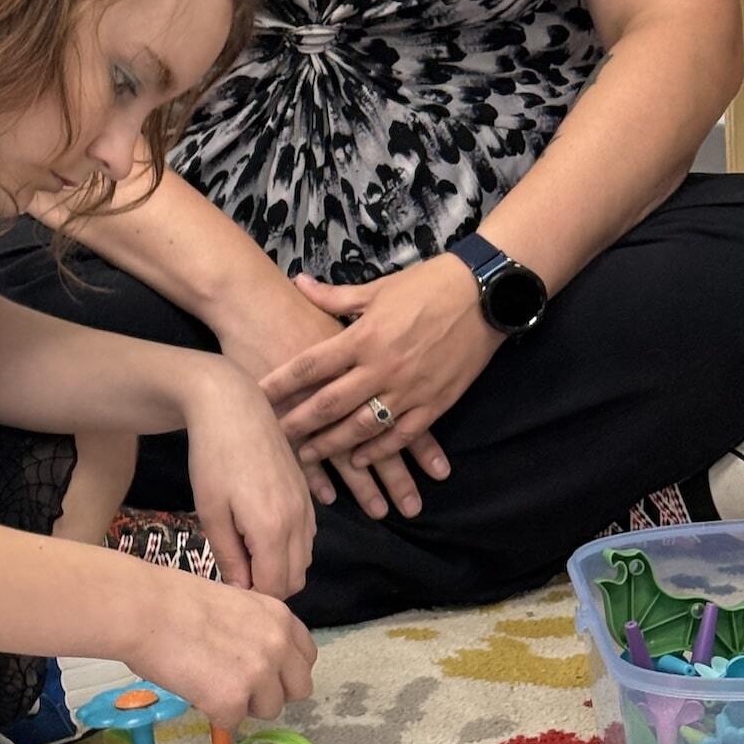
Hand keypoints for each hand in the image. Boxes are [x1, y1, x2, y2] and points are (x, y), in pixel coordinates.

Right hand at [126, 563, 317, 732]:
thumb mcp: (233, 605)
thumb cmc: (174, 601)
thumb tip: (254, 659)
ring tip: (209, 683)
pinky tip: (193, 689)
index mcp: (279, 617)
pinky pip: (232, 722)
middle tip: (239, 687)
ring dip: (243, 704)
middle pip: (298, 689)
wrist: (145, 610)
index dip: (285, 670)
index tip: (266, 674)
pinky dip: (213, 713)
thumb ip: (255, 631)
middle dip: (272, 692)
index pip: (306, 657)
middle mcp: (278, 645)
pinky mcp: (232, 701)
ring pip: (269, 710)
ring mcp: (259, 675)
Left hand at [181, 362, 315, 599]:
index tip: (226, 584)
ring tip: (244, 552)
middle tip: (234, 571)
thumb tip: (241, 590)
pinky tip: (259, 532)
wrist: (234, 406)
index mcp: (274, 529)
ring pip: (303, 560)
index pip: (274, 588)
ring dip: (279, 568)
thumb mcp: (211, 512)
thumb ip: (229, 556)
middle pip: (294, 580)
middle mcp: (299, 522)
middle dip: (267, 586)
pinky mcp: (307, 494)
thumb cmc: (213, 458)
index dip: (250, 595)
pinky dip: (288, 548)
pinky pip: (307, 538)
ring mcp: (307, 507)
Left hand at [261, 257, 501, 501]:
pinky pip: (401, 436)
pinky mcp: (435, 404)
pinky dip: (378, 451)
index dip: (281, 383)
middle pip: (329, 404)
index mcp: (363, 337)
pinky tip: (358, 461)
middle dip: (298, 423)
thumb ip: (335, 296)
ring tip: (308, 456)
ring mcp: (409, 389)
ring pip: (362, 427)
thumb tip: (298, 282)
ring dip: (332, 445)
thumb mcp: (378, 288)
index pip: (311, 365)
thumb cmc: (428, 286)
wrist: (485, 294)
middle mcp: (382, 367)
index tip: (257, 396)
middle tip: (274, 438)